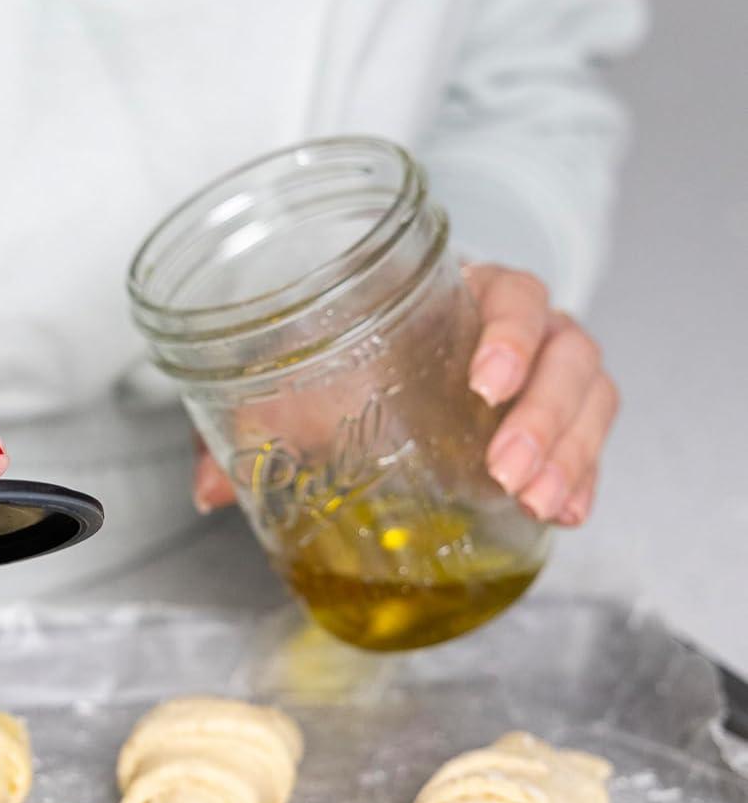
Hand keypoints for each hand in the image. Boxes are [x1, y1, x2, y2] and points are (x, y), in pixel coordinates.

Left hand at [189, 263, 617, 526]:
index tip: (482, 383)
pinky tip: (566, 511)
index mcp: (458, 293)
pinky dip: (585, 473)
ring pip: (591, 392)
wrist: (373, 358)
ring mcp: (541, 370)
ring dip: (570, 450)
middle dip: (545, 414)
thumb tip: (211, 490)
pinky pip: (591, 437)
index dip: (509, 333)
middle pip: (568, 349)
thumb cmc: (341, 355)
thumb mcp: (293, 379)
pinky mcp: (551, 418)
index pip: (512, 291)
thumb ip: (249, 421)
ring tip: (538, 503)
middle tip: (505, 471)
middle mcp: (514, 324)